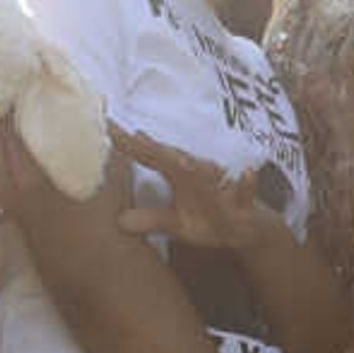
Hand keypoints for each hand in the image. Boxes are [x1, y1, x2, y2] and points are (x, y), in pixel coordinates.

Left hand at [111, 122, 279, 253]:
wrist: (249, 229)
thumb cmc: (209, 218)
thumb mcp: (176, 224)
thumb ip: (150, 219)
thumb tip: (118, 221)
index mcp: (178, 174)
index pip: (147, 155)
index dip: (125, 142)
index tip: (104, 123)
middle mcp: (197, 174)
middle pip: (171, 158)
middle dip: (152, 147)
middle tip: (130, 134)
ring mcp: (220, 187)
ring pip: (206, 172)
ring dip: (195, 164)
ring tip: (179, 159)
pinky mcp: (243, 203)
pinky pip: (245, 193)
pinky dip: (246, 185)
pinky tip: (247, 175)